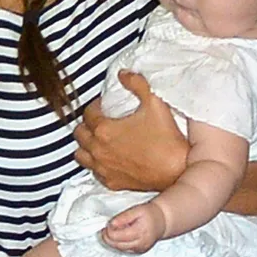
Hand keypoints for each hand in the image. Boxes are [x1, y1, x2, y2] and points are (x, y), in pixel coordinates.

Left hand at [74, 70, 187, 190]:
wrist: (177, 170)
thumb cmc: (166, 137)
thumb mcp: (154, 102)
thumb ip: (137, 83)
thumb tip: (123, 74)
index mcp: (104, 130)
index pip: (88, 113)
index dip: (96, 105)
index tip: (105, 104)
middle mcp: (98, 150)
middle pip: (79, 133)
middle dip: (87, 124)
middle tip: (102, 119)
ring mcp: (104, 169)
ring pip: (81, 155)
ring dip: (87, 145)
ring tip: (100, 138)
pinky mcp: (112, 183)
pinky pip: (94, 172)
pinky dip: (96, 164)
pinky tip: (109, 157)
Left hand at [101, 201, 165, 253]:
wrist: (162, 221)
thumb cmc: (150, 213)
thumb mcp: (136, 210)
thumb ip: (123, 217)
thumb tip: (111, 224)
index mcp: (139, 232)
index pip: (118, 236)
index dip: (109, 231)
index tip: (107, 224)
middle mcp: (140, 244)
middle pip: (117, 245)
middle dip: (108, 238)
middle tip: (104, 229)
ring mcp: (140, 249)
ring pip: (120, 249)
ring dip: (112, 242)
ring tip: (111, 231)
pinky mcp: (139, 251)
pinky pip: (124, 250)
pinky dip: (118, 244)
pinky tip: (118, 237)